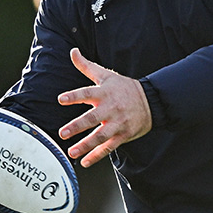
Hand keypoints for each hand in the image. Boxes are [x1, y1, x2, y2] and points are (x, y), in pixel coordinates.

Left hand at [56, 48, 151, 167]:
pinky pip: (109, 148)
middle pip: (92, 118)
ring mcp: (117, 123)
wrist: (151, 101)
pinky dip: (97, 156)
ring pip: (100, 136)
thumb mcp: (106, 75)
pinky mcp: (123, 135)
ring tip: (71, 151)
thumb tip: (73, 51)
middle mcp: (110, 108)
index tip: (61, 99)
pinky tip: (85, 161)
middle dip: (77, 126)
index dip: (74, 96)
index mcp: (104, 92)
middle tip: (63, 132)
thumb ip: (86, 66)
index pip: (87, 93)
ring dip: (85, 145)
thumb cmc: (124, 88)